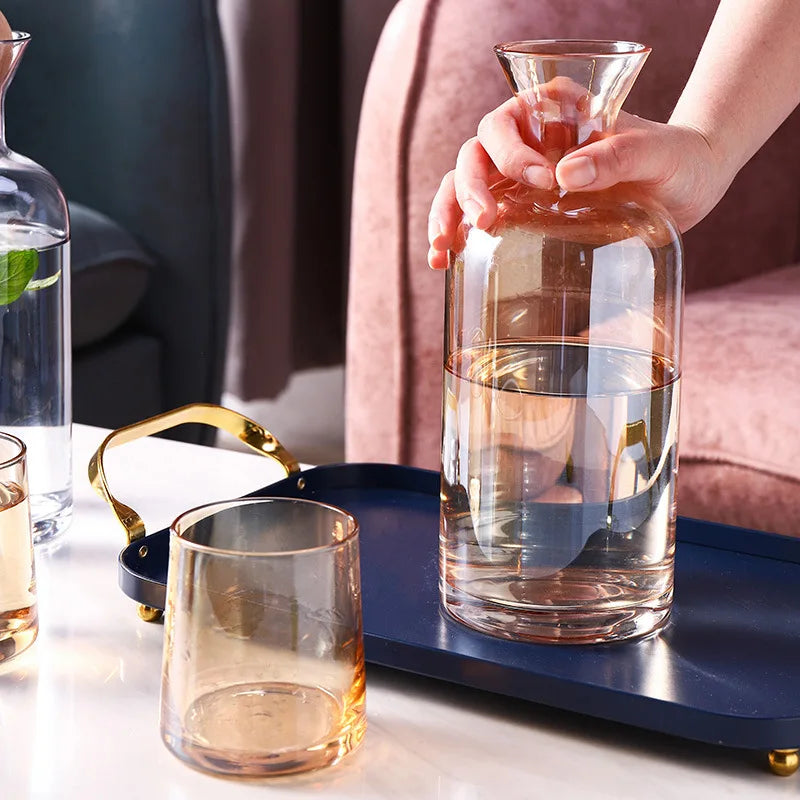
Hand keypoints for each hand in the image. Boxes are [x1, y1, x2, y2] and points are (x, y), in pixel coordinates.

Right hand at [427, 98, 725, 269]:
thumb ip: (618, 156)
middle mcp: (527, 139)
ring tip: (442, 249)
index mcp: (553, 110)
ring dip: (448, 214)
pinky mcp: (519, 209)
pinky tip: (443, 261)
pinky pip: (474, 216)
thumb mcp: (657, 154)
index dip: (511, 150)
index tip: (543, 180)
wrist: (685, 186)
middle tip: (486, 222)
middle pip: (475, 155)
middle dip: (472, 189)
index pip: (508, 121)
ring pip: (463, 184)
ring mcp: (518, 176)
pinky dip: (454, 236)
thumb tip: (566, 174)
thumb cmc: (675, 159)